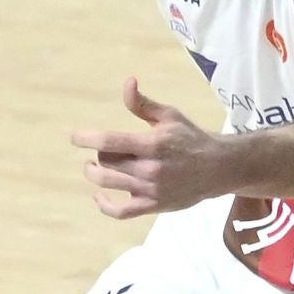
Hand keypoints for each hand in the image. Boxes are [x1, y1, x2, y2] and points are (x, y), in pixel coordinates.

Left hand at [68, 78, 237, 219]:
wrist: (218, 168)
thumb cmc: (191, 138)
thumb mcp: (169, 116)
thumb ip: (143, 104)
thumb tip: (127, 82)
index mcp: (152, 143)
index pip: (108, 141)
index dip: (85, 138)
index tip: (75, 137)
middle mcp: (150, 168)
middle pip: (106, 162)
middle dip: (98, 155)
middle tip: (103, 152)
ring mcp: (151, 189)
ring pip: (109, 183)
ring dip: (95, 174)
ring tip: (94, 168)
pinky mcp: (154, 205)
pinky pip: (121, 211)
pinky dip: (104, 205)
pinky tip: (98, 195)